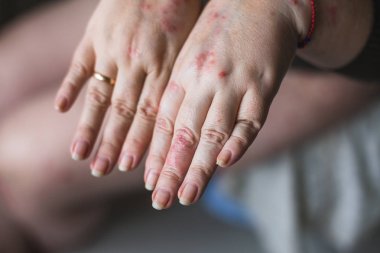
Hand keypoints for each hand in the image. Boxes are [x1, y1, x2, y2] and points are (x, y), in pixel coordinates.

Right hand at [54, 0, 200, 175]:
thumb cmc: (181, 12)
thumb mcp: (189, 47)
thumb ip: (179, 81)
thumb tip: (179, 117)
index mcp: (164, 67)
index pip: (150, 115)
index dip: (141, 143)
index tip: (133, 169)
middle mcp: (137, 62)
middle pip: (123, 112)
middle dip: (114, 145)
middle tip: (103, 172)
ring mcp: (113, 50)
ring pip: (100, 95)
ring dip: (89, 127)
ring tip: (80, 155)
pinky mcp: (94, 36)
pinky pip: (79, 64)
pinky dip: (69, 86)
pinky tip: (60, 109)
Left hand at [145, 0, 310, 208]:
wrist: (260, 2)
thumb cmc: (220, 32)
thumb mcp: (190, 56)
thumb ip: (181, 91)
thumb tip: (171, 132)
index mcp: (182, 74)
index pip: (165, 123)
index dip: (156, 154)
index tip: (149, 181)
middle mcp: (203, 81)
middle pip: (184, 134)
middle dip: (171, 170)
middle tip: (160, 200)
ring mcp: (234, 83)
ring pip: (213, 131)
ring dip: (199, 167)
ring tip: (187, 195)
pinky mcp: (263, 85)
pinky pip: (250, 119)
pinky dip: (238, 141)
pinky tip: (225, 162)